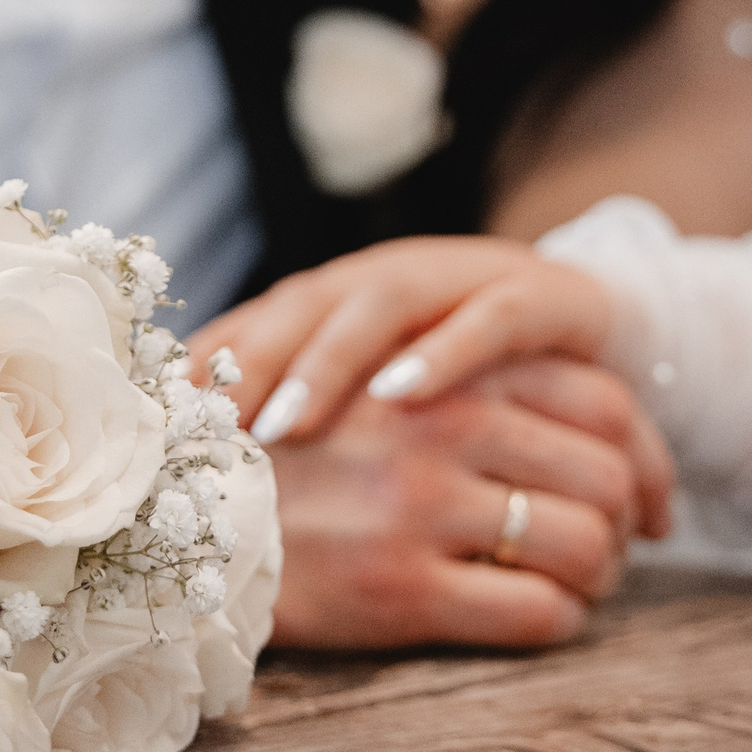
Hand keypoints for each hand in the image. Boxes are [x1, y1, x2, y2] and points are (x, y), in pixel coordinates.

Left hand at [192, 236, 619, 448]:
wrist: (594, 327)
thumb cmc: (471, 383)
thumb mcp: (385, 405)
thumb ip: (316, 426)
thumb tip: (207, 476)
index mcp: (345, 298)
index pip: (259, 323)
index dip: (209, 369)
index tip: (157, 429)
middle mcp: (395, 275)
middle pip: (304, 306)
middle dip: (251, 366)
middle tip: (208, 432)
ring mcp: (465, 276)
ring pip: (380, 302)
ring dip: (330, 362)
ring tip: (287, 423)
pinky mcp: (541, 294)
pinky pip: (488, 319)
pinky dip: (445, 352)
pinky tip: (406, 396)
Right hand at [266, 358, 676, 647]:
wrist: (193, 513)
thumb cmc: (298, 451)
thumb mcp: (383, 382)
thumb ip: (469, 382)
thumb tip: (584, 422)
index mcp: (444, 371)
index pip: (602, 400)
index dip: (645, 454)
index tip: (649, 496)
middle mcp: (443, 429)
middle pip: (607, 474)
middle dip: (627, 519)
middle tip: (615, 544)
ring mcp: (425, 511)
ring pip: (582, 546)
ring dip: (598, 575)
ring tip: (579, 583)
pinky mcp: (405, 590)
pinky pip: (535, 614)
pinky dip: (559, 621)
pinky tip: (541, 617)